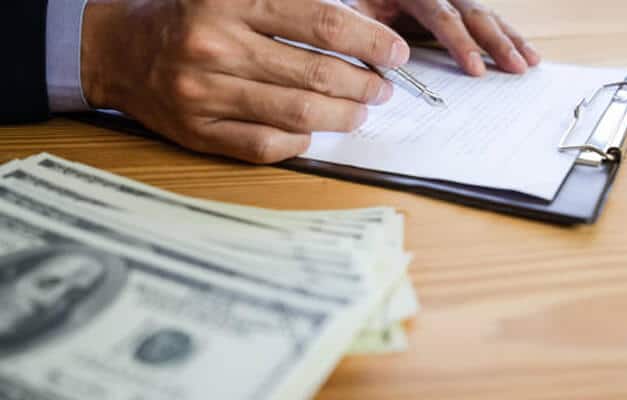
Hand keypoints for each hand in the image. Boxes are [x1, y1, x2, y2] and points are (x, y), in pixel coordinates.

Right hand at [80, 0, 409, 162]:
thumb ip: (294, 6)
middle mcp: (215, 46)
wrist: (119, 48)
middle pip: (316, 74)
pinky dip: (300, 141)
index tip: (394, 54)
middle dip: (365, 85)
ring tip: (361, 112)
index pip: (322, 23)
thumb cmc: (189, 14)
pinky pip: (265, 145)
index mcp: (229, 0)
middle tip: (383, 88)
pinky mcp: (199, 132)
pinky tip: (313, 132)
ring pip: (297, 115)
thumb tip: (367, 24)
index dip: (369, 42)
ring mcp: (205, 94)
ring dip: (343, 117)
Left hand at [350, 0, 539, 75]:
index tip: (475, 69)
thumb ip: (368, 37)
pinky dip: (506, 36)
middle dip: (497, 43)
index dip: (461, 44)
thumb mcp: (355, 14)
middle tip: (516, 67)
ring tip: (530, 62)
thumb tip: (389, 66)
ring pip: (486, 15)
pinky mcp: (458, 6)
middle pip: (473, 14)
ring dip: (509, 39)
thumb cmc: (360, 1)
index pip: (442, 17)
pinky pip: (486, 19)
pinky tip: (524, 51)